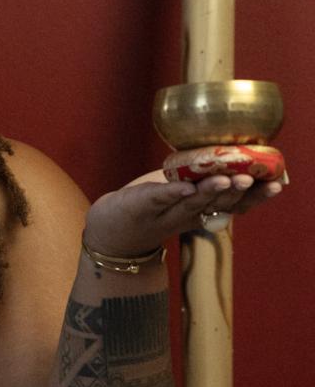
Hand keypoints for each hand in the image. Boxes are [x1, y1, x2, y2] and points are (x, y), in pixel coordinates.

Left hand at [83, 162, 284, 259]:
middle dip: (234, 192)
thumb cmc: (151, 207)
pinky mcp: (139, 206)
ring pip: (190, 204)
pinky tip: (184, 187)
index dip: (255, 197)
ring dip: (208, 192)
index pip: (233, 205)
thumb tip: (235, 154)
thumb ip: (204, 182)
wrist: (111, 232)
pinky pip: (158, 198)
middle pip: (214, 205)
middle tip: (250, 180)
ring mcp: (163, 213)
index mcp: (201, 211)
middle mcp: (186, 215)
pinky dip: (171, 192)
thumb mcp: (182, 196)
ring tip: (224, 179)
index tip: (276, 184)